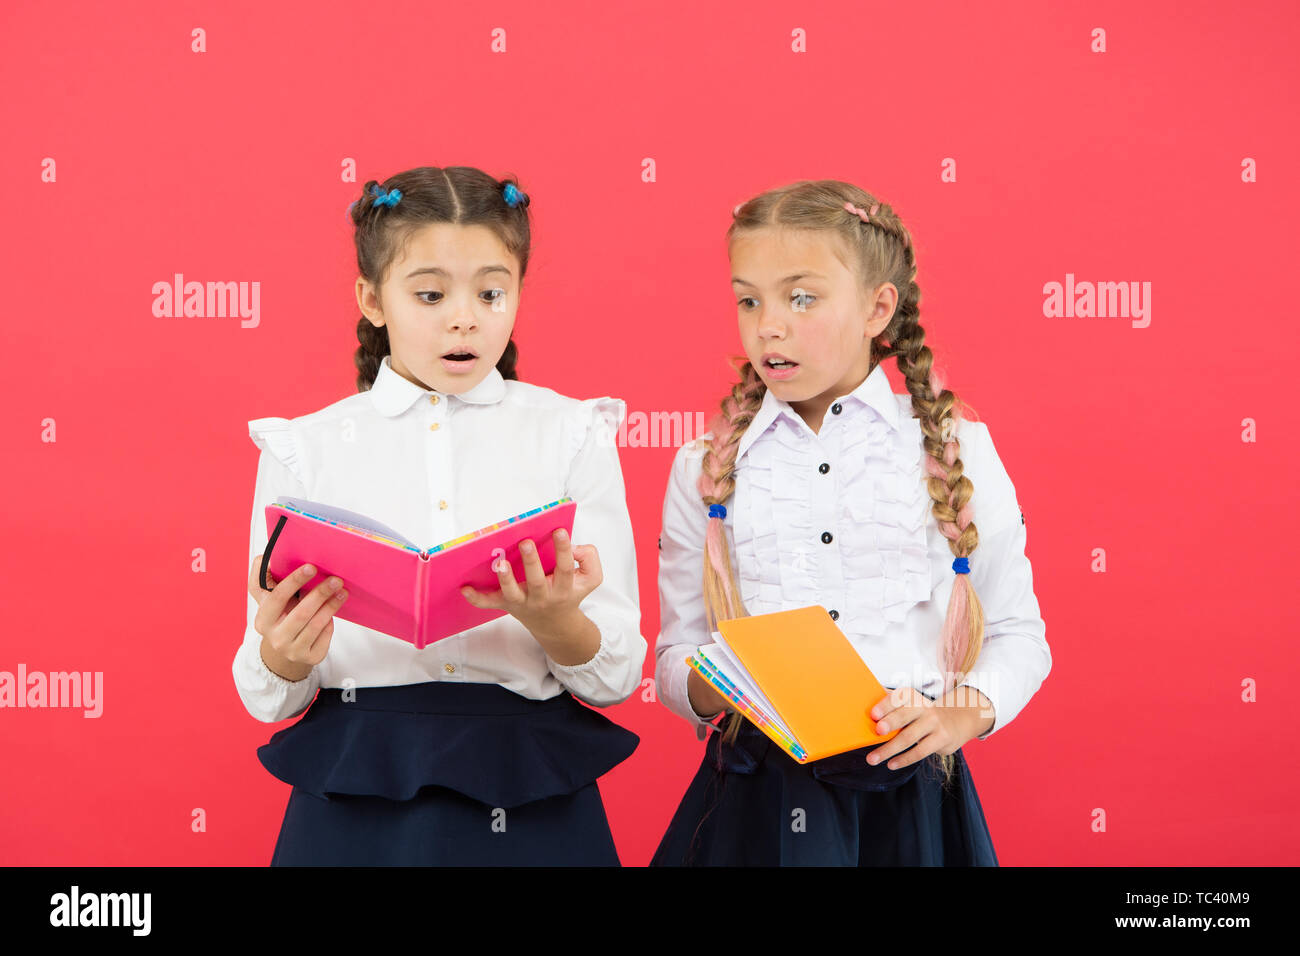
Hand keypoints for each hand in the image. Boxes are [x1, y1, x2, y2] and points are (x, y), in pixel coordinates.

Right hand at [247, 556, 347, 679]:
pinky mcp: (310, 658)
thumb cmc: (280, 615)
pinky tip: (333, 611)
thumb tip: (267, 556)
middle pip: (301, 613)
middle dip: (320, 594)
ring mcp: (292, 651)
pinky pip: (325, 636)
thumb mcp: (268, 599)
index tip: (311, 567)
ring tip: (342, 591)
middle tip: (336, 579)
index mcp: (263, 620)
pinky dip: (330, 622)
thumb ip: (264, 577)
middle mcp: (275, 638)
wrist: (285, 649)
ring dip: (331, 606)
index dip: (294, 581)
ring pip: (316, 625)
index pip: (277, 598)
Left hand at [459, 529, 600, 638]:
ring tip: (500, 563)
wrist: (555, 624)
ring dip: (505, 579)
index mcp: (564, 589)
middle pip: (537, 581)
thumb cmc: (570, 592)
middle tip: (526, 542)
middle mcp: (543, 597)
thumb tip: (574, 546)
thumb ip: (589, 559)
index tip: (559, 530)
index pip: (565, 569)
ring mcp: (523, 602)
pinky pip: (489, 604)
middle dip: (531, 562)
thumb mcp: (590, 579)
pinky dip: (476, 598)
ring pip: (512, 593)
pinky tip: (464, 588)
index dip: (564, 550)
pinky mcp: (506, 605)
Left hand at [863, 686, 980, 769]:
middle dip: (890, 723)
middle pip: (904, 715)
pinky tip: (891, 764)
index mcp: (912, 697)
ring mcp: (934, 723)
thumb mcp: (911, 704)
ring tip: (873, 759)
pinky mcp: (941, 739)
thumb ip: (891, 703)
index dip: (885, 705)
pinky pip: (920, 751)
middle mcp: (924, 707)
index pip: (898, 698)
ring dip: (889, 749)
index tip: (873, 714)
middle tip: (876, 731)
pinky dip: (904, 759)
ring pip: (909, 737)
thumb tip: (863, 702)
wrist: (958, 719)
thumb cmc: (924, 713)